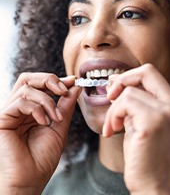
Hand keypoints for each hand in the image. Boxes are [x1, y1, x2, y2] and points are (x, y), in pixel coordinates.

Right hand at [0, 73, 80, 193]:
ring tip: (55, 117)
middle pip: (29, 79)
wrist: (31, 178)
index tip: (73, 81)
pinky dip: (36, 109)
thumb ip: (65, 106)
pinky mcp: (3, 119)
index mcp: (33, 109)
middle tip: (64, 90)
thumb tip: (74, 87)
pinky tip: (44, 122)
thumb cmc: (43, 157)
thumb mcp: (60, 126)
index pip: (41, 85)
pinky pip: (20, 102)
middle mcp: (20, 108)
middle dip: (49, 80)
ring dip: (47, 100)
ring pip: (27, 88)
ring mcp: (11, 113)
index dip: (57, 80)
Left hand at [103, 64, 169, 193]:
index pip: (152, 74)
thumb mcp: (139, 122)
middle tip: (110, 95)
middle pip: (146, 72)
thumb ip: (131, 101)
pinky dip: (113, 115)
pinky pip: (124, 104)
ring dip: (113, 109)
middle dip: (122, 79)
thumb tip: (114, 83)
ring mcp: (167, 113)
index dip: (130, 76)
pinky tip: (112, 129)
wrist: (151, 183)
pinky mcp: (153, 122)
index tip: (115, 87)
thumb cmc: (144, 154)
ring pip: (128, 92)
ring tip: (112, 125)